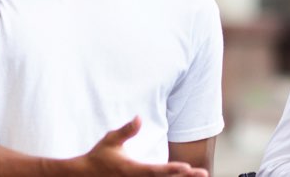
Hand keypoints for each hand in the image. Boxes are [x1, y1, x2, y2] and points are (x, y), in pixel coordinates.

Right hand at [71, 117, 207, 176]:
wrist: (85, 175)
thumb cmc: (99, 156)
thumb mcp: (111, 140)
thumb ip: (126, 130)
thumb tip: (139, 118)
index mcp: (132, 170)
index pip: (155, 171)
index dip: (172, 170)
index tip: (187, 167)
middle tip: (203, 173)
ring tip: (199, 176)